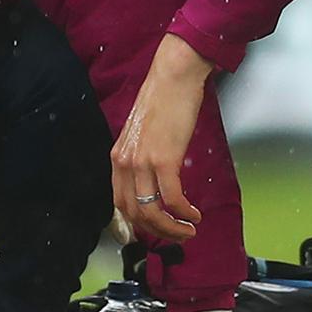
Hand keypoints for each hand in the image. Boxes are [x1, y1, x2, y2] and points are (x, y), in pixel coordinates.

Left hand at [111, 35, 213, 242]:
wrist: (173, 77)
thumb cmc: (164, 101)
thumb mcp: (144, 135)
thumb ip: (143, 158)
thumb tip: (155, 181)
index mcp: (117, 157)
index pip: (120, 203)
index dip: (138, 223)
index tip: (156, 229)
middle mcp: (124, 162)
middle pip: (134, 213)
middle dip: (158, 231)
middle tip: (179, 235)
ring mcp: (141, 161)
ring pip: (152, 212)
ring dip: (172, 228)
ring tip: (189, 230)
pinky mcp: (163, 159)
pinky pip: (171, 199)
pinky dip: (183, 212)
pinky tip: (194, 214)